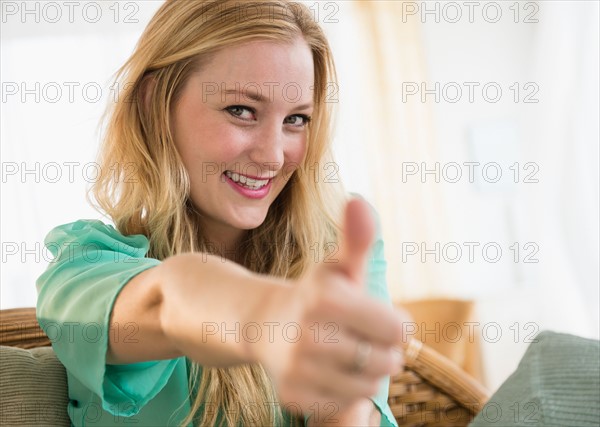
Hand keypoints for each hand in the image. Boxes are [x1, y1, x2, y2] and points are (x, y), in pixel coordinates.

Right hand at [253, 198, 404, 416]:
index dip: (394, 324)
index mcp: (327, 299)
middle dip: (383, 350)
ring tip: (348, 354)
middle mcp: (309, 335)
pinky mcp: (293, 397)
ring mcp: (299, 369)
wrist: (265, 324)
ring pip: (368, 385)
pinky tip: (330, 372)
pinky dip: (345, 390)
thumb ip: (357, 238)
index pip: (398, 329)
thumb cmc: (316, 295)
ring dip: (367, 372)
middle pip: (387, 361)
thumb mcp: (339, 267)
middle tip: (362, 337)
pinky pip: (345, 403)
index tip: (378, 317)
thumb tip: (359, 200)